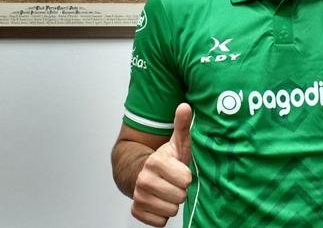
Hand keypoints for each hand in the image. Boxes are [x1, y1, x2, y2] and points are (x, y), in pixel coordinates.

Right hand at [131, 103, 191, 226]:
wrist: (139, 172)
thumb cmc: (165, 160)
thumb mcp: (176, 143)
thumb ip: (182, 125)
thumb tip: (185, 106)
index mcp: (155, 162)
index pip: (185, 180)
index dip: (185, 177)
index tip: (180, 172)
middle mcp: (144, 179)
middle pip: (179, 196)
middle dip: (179, 191)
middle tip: (173, 182)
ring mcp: (139, 196)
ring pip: (170, 210)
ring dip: (171, 203)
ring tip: (166, 191)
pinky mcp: (136, 210)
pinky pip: (160, 221)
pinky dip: (161, 214)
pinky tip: (159, 201)